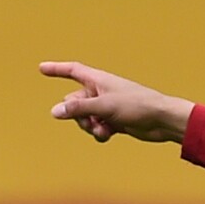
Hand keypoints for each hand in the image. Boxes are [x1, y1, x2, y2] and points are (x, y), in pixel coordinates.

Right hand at [40, 61, 193, 143]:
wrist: (162, 121)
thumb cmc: (137, 106)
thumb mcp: (104, 106)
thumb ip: (78, 109)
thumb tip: (55, 112)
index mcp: (98, 80)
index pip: (72, 71)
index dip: (57, 69)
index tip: (41, 68)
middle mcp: (101, 92)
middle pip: (74, 102)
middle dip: (78, 115)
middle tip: (90, 121)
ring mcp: (108, 107)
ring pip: (85, 118)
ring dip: (89, 126)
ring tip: (102, 129)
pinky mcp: (115, 121)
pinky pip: (97, 127)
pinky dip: (99, 132)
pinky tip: (108, 135)